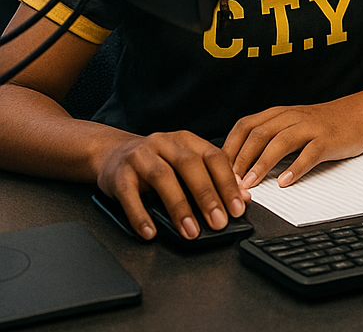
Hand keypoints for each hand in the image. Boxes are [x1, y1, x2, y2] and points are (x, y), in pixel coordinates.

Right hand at [96, 130, 248, 240]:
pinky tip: (151, 231)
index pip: (214, 157)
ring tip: (190, 231)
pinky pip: (129, 195)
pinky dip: (141, 215)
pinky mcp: (118, 173)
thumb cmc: (155, 162)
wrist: (110, 153)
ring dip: (179, 207)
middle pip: (190, 166)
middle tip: (218, 221)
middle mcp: (165, 143)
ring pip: (163, 178)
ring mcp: (140, 156)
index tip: (238, 207)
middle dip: (207, 196)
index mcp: (187, 140)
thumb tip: (243, 197)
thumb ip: (213, 178)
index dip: (228, 183)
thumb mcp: (184, 165)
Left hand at [224, 101, 362, 188]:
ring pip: (280, 142)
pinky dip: (295, 168)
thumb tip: (236, 163)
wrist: (360, 115)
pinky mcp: (328, 139)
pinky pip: (309, 153)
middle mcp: (292, 117)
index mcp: (279, 114)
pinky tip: (285, 181)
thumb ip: (268, 138)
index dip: (228, 148)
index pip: (245, 127)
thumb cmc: (323, 125)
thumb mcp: (292, 124)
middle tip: (228, 182)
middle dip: (240, 159)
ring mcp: (311, 127)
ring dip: (261, 164)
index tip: (216, 170)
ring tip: (250, 184)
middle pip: (258, 134)